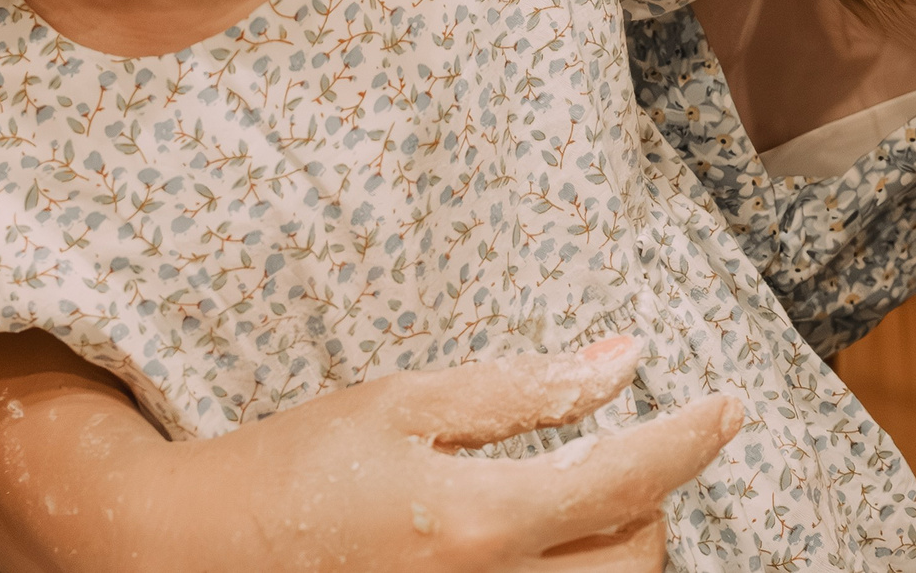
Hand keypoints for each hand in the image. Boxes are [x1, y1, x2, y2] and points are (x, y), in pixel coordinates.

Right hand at [200, 339, 741, 571]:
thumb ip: (519, 391)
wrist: (187, 555)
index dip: (690, 441)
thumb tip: (624, 362)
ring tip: (589, 505)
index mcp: (474, 524)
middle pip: (632, 564)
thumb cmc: (291, 469)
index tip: (728, 408)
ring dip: (619, 551)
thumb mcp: (402, 405)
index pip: (623, 483)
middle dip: (652, 505)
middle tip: (628, 456)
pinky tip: (554, 546)